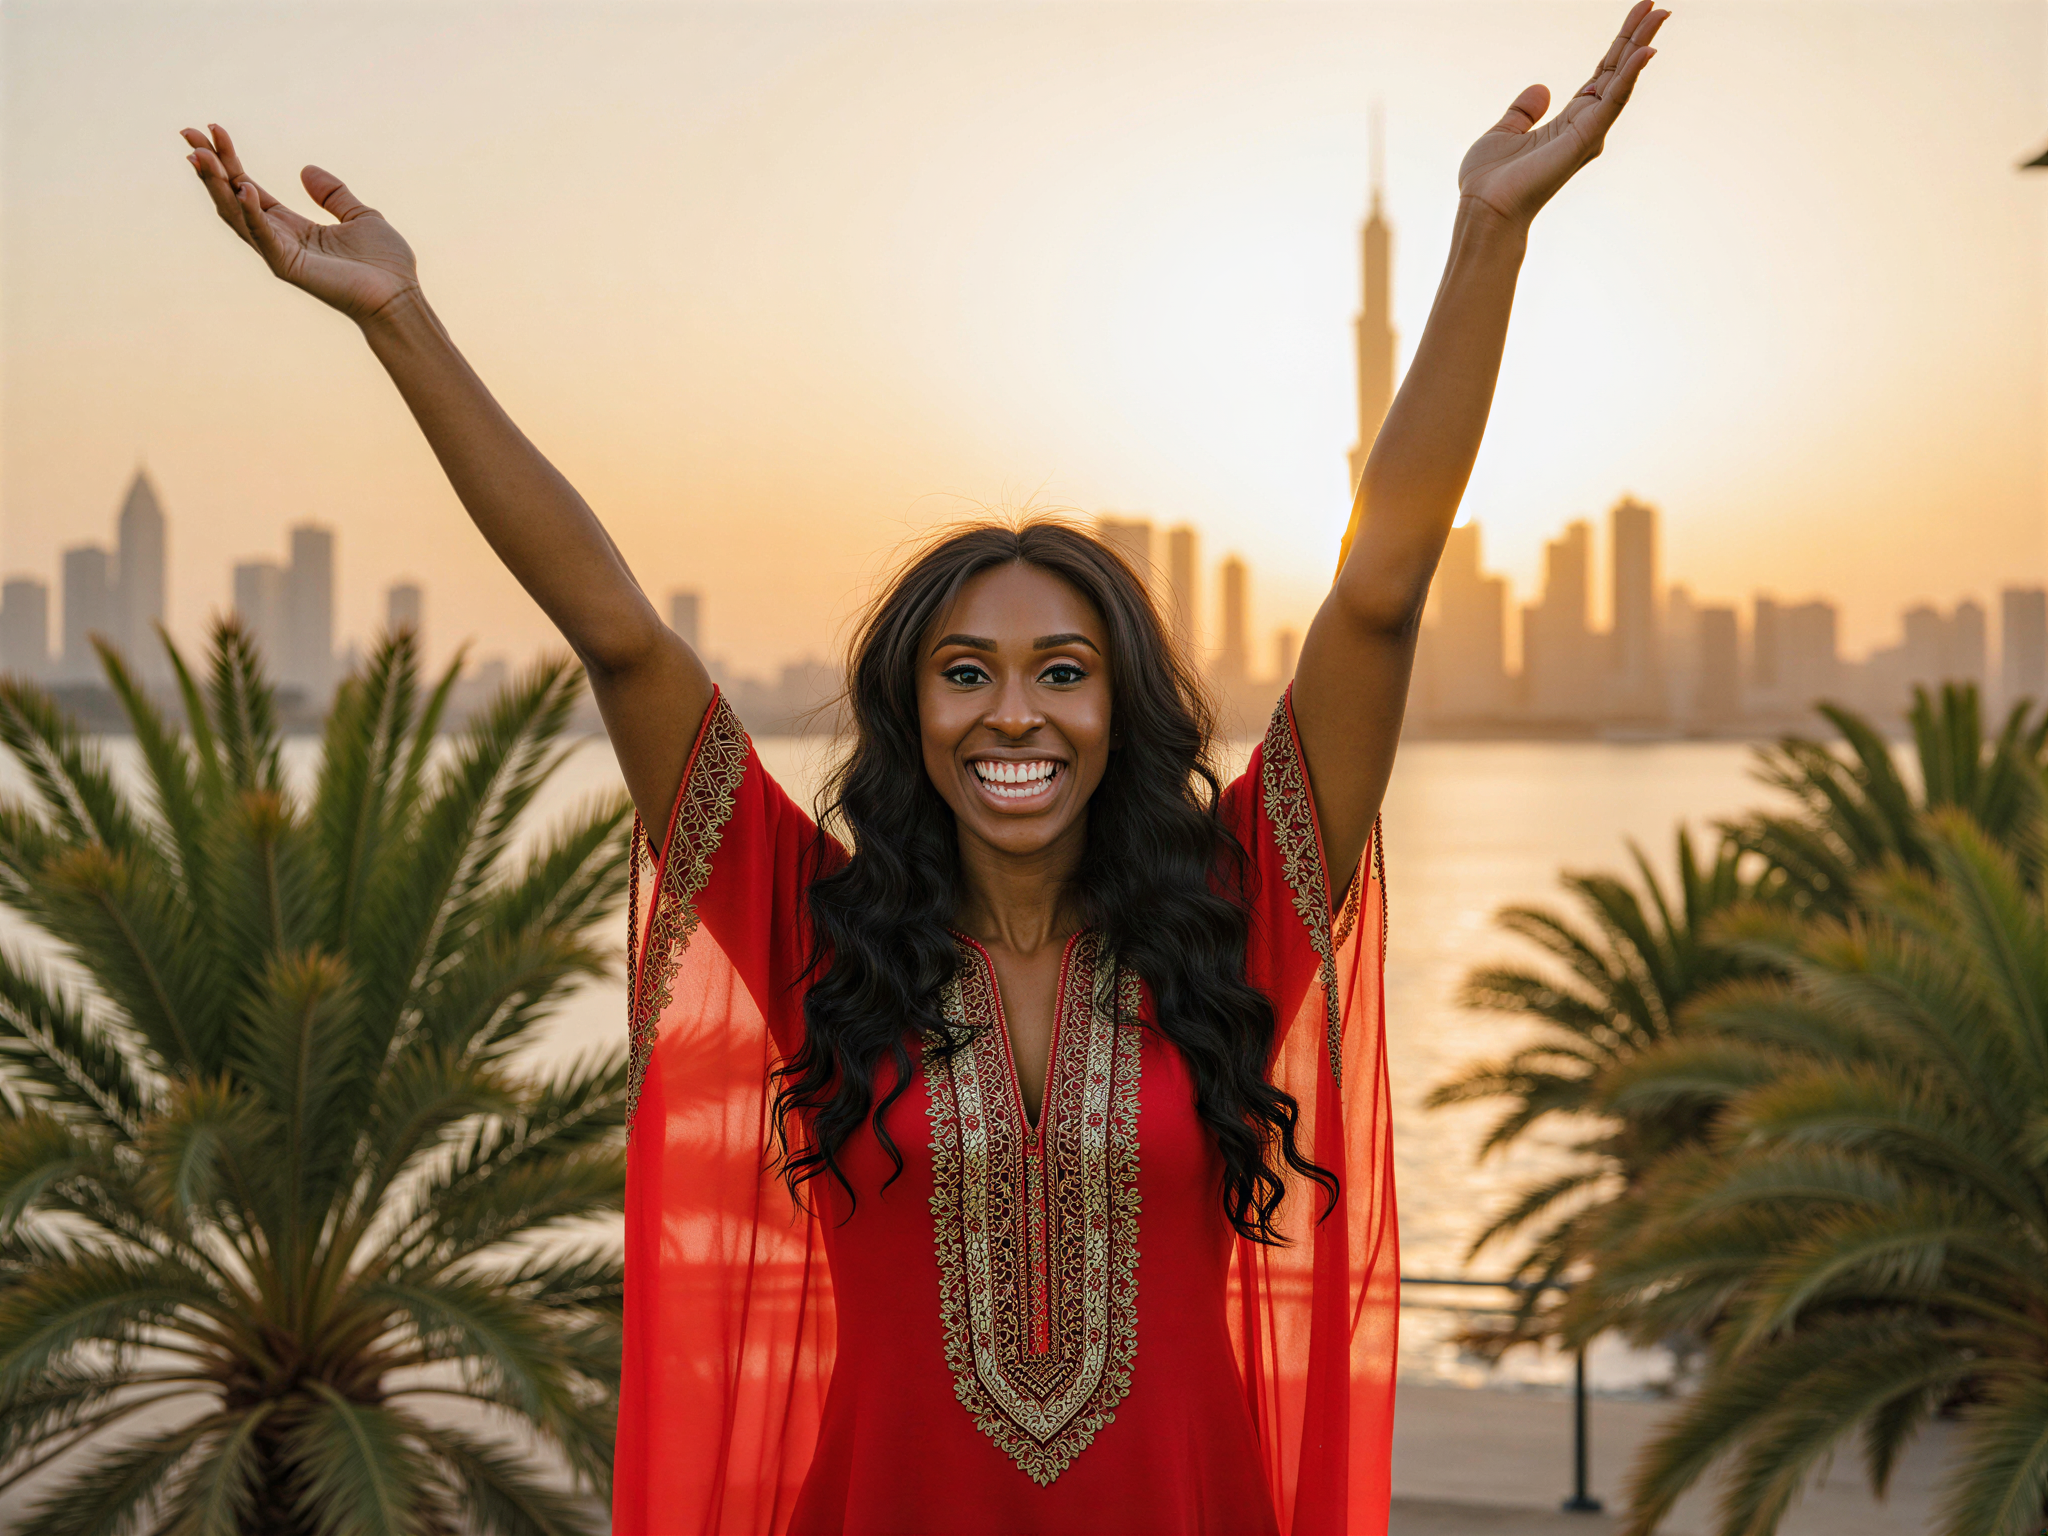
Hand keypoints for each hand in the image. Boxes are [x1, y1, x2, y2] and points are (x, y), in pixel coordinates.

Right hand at [179, 124, 419, 324]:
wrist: (400, 297)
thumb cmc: (385, 264)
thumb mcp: (361, 216)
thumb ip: (333, 194)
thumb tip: (306, 169)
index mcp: (291, 226)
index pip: (248, 187)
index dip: (230, 159)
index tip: (214, 129)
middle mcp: (279, 238)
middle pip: (232, 196)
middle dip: (209, 166)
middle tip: (187, 133)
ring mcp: (280, 253)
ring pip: (236, 214)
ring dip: (216, 184)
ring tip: (200, 154)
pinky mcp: (288, 267)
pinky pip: (263, 235)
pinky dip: (251, 211)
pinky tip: (244, 187)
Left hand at [1456, 1, 1668, 228]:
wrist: (1484, 209)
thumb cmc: (1489, 181)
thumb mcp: (1503, 133)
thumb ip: (1523, 111)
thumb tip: (1542, 88)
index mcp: (1568, 121)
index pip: (1601, 74)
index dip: (1618, 45)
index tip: (1636, 14)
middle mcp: (1585, 125)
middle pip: (1617, 72)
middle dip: (1637, 38)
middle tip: (1659, 7)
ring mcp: (1588, 132)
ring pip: (1622, 81)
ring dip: (1641, 47)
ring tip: (1661, 15)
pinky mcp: (1585, 138)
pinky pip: (1613, 101)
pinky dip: (1630, 75)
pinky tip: (1646, 51)